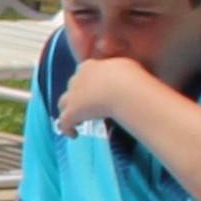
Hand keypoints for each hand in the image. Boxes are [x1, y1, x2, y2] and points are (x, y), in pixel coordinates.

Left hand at [54, 53, 171, 136]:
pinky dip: (67, 128)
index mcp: (91, 66)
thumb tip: (137, 76)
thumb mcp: (129, 67)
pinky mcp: (72, 111)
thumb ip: (126, 71)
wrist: (123, 89)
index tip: (95, 90)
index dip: (88, 81)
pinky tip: (73, 135)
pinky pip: (63, 122)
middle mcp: (79, 78)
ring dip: (69, 110)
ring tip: (79, 120)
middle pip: (73, 85)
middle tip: (88, 105)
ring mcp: (73, 95)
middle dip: (78, 94)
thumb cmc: (131, 77)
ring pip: (63, 102)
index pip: (84, 71)